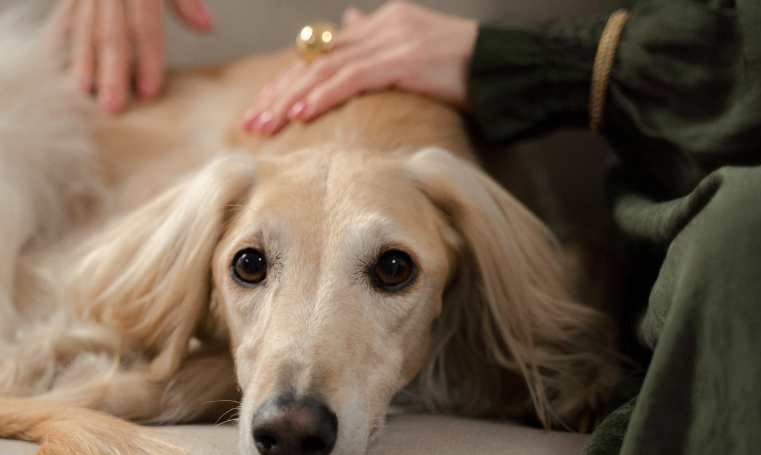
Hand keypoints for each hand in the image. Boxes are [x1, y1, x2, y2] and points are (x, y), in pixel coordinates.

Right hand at [50, 0, 214, 112]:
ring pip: (83, 28)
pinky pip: (63, 16)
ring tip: (80, 95)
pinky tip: (54, 66)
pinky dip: (57, 42)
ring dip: (81, 64)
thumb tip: (206, 28)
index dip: (148, 59)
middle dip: (111, 72)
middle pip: (111, 33)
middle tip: (111, 106)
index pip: (146, 25)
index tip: (149, 92)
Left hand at [241, 1, 477, 135]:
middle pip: (316, 57)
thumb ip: (377, 41)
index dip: (289, 79)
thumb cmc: (466, 70)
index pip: (322, 51)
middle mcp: (381, 26)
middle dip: (279, 90)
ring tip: (265, 123)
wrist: (508, 68)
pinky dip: (321, 96)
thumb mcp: (413, 50)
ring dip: (290, 98)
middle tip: (252, 120)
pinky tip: (300, 115)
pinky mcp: (403, 59)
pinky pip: (351, 78)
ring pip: (325, 67)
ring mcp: (391, 40)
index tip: (264, 106)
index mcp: (381, 24)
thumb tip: (348, 24)